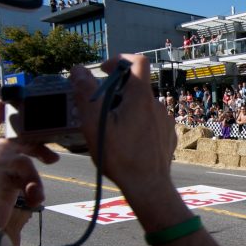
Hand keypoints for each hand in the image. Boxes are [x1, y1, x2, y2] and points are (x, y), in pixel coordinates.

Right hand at [71, 56, 187, 225]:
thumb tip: (78, 70)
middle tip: (100, 108)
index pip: (137, 61)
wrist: (148, 186)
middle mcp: (157, 104)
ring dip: (127, 109)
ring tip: (111, 129)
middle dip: (117, 91)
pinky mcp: (168, 135)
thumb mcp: (95, 124)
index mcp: (141, 97)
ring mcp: (165, 120)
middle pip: (137, 85)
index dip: (119, 60)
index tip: (104, 71)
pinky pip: (151, 121)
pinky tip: (127, 141)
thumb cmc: (120, 156)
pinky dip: (138, 123)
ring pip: (143, 105)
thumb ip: (86, 93)